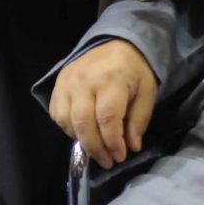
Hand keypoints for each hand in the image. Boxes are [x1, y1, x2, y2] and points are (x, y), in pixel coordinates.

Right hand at [49, 40, 157, 168]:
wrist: (117, 44)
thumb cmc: (134, 69)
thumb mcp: (147, 91)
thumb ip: (139, 120)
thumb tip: (132, 147)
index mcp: (111, 78)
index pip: (107, 117)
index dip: (113, 142)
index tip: (120, 156)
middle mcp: (85, 79)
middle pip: (83, 122)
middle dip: (96, 148)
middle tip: (107, 161)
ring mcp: (68, 81)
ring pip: (66, 121)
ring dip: (81, 140)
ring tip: (97, 147)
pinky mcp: (58, 83)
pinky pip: (56, 114)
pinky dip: (68, 128)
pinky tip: (83, 132)